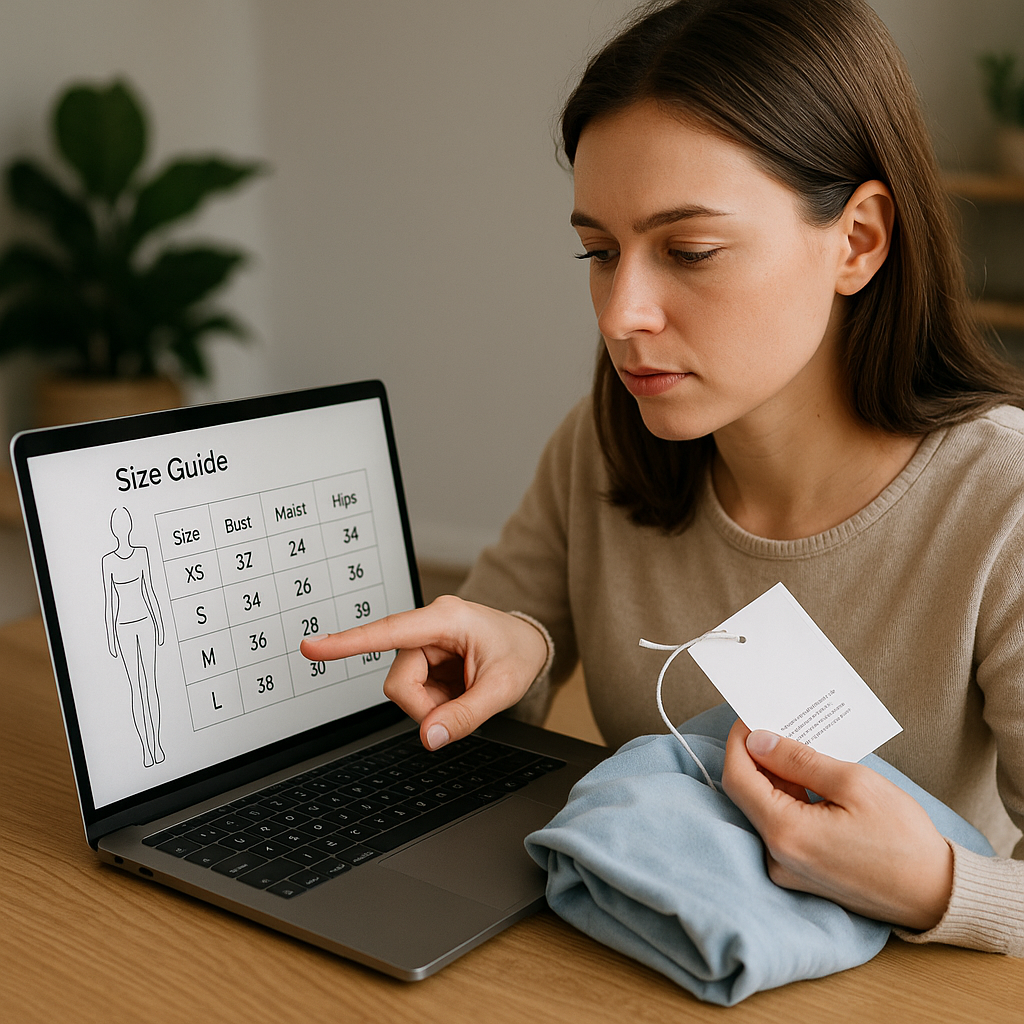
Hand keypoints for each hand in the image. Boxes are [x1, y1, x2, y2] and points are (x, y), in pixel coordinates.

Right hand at [300, 596, 547, 750]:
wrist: (529, 642)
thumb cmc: (519, 654)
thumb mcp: (504, 688)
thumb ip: (466, 714)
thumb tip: (429, 737)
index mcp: (445, 619)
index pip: (388, 632)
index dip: (347, 643)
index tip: (311, 647)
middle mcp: (427, 626)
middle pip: (399, 682)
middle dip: (425, 706)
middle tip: (461, 708)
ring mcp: (422, 642)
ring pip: (403, 690)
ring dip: (431, 704)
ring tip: (464, 692)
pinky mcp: (422, 657)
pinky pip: (413, 691)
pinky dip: (434, 701)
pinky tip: (457, 690)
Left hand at [721, 720, 953, 929]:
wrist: (937, 894)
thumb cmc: (902, 838)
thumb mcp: (853, 783)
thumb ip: (798, 760)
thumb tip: (758, 741)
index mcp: (785, 833)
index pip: (738, 778)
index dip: (739, 742)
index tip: (750, 717)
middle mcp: (777, 857)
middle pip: (748, 794)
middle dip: (758, 756)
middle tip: (776, 724)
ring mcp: (788, 869)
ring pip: (766, 809)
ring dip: (775, 776)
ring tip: (795, 745)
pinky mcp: (802, 874)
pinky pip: (783, 827)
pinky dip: (789, 799)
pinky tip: (806, 777)